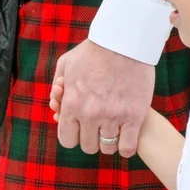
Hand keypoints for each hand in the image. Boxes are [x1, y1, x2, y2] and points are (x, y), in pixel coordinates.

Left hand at [49, 40, 154, 156]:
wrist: (124, 41)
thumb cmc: (94, 50)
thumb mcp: (66, 63)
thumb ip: (57, 86)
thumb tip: (55, 103)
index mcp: (72, 104)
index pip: (67, 140)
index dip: (74, 137)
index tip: (82, 130)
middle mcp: (90, 114)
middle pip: (88, 146)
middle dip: (93, 139)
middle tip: (100, 127)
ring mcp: (113, 117)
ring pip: (108, 148)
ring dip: (110, 142)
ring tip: (115, 130)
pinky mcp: (134, 116)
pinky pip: (128, 147)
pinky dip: (127, 147)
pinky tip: (128, 137)